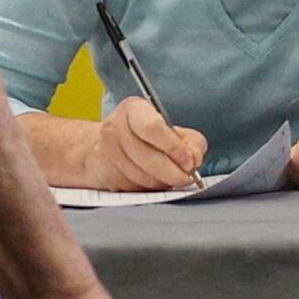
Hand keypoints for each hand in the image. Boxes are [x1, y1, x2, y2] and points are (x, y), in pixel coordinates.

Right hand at [78, 96, 204, 191]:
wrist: (105, 148)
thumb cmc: (145, 137)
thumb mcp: (172, 130)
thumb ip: (191, 141)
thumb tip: (194, 158)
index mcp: (134, 110)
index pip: (153, 127)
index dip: (175, 148)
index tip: (189, 161)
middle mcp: (115, 128)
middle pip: (149, 157)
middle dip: (174, 173)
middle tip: (186, 177)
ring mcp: (106, 152)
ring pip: (143, 177)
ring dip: (161, 182)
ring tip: (167, 176)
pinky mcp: (104, 174)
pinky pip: (133, 189)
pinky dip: (147, 189)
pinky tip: (150, 180)